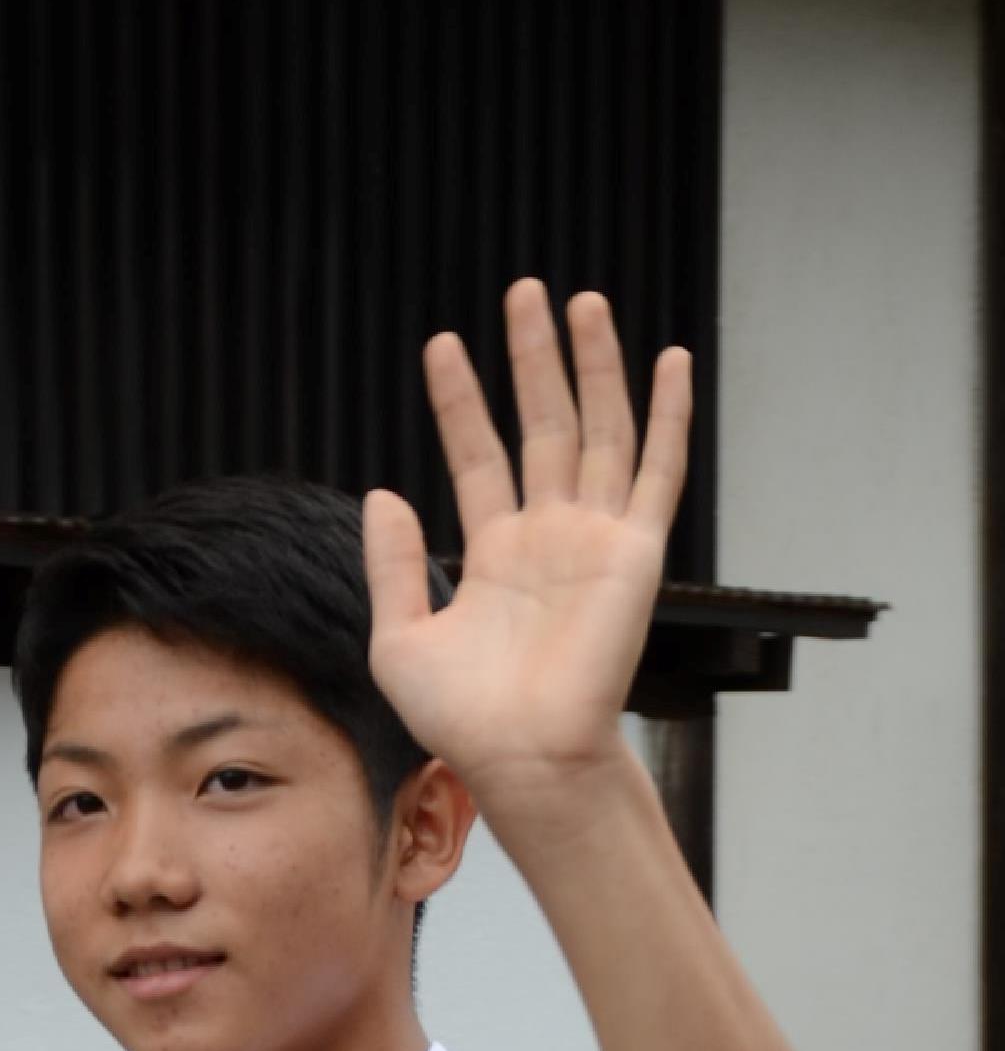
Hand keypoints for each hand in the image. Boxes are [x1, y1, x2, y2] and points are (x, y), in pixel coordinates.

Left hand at [363, 282, 690, 819]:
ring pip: (598, 429)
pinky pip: (658, 469)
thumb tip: (383, 494)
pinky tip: (667, 359)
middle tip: (524, 292)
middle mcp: (548, 536)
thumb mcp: (400, 638)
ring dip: (592, 366)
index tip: (442, 345)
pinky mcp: (636, 550)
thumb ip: (393, 564)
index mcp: (494, 554)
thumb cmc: (463, 721)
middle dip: (532, 359)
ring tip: (578, 302)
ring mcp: (595, 538)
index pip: (478, 455)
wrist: (522, 758)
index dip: (461, 401)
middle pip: (543, 424)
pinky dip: (666, 413)